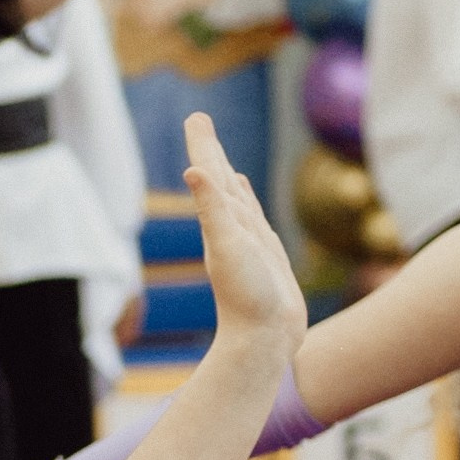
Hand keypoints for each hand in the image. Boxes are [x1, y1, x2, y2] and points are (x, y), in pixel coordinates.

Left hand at [185, 114, 303, 361]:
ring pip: (233, 197)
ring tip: (217, 156)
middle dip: (209, 149)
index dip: (203, 145)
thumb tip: (193, 170)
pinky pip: (252, 217)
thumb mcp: (228, 247)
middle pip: (217, 179)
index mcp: (220, 221)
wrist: (265, 340)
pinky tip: (241, 193)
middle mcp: (230, 228)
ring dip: (224, 174)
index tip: (195, 118)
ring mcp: (247, 241)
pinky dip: (244, 200)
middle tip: (199, 121)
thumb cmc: (247, 297)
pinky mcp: (264, 255)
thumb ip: (212, 210)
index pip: (209, 174)